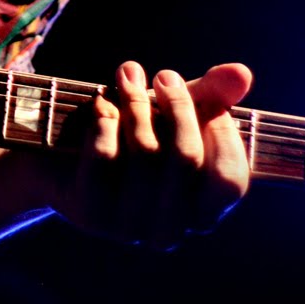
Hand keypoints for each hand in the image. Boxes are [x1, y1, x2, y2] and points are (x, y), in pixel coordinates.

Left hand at [54, 60, 251, 249]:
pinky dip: (104, 118)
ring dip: (137, 103)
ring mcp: (130, 228)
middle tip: (162, 75)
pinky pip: (104, 155)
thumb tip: (242, 73)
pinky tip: (102, 102)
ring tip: (127, 76)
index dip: (223, 132)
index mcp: (202, 213)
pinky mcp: (92, 214)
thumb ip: (214, 96)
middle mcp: (171, 230)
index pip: (230, 180)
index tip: (207, 98)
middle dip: (176, 105)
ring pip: (145, 153)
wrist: (62, 155)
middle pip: (186, 158)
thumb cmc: (134, 133)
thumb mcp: (177, 112)